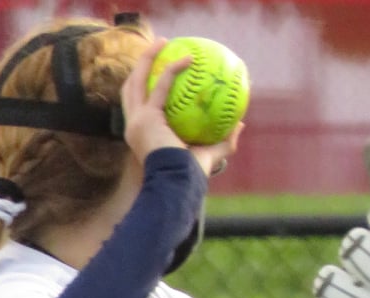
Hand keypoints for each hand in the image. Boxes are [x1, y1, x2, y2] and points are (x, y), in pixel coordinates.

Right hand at [120, 43, 242, 178]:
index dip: (145, 88)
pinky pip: (161, 85)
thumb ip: (224, 141)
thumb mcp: (209, 156)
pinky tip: (189, 59)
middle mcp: (134, 128)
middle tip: (157, 49)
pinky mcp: (146, 117)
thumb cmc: (190, 176)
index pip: (139, 107)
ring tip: (163, 41)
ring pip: (135, 81)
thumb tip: (240, 124)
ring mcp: (137, 122)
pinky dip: (173, 69)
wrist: (178, 184)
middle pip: (129, 90)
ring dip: (147, 58)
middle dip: (140, 67)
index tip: (159, 72)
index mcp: (143, 137)